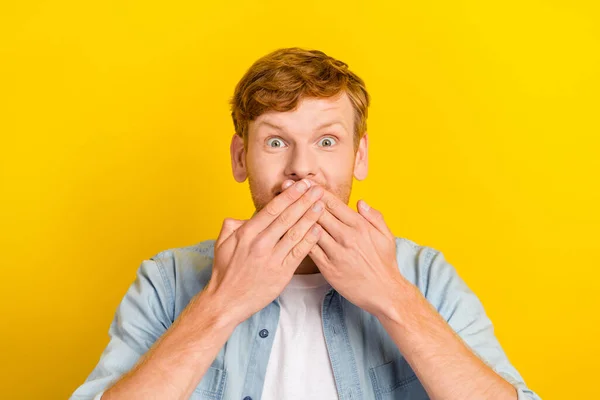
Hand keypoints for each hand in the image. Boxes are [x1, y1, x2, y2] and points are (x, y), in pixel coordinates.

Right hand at [204, 179, 324, 324]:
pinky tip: (318, 229)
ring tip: (322, 204)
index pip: (272, 209)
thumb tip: (244, 216)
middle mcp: (260, 243)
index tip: (301, 185)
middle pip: (286, 217)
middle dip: (304, 200)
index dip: (289, 195)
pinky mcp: (281, 273)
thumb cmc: (225, 272)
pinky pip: (298, 253)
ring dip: (310, 217)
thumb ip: (232, 225)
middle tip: (317, 188)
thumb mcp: (221, 244)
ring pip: (295, 233)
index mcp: (246, 233)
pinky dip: (309, 240)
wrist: (226, 301)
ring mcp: (271, 258)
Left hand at [292, 184, 404, 317]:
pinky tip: (286, 232)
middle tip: (286, 185)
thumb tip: (360, 202)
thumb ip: (374, 216)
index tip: (305, 181)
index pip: (334, 203)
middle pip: (319, 212)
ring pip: (311, 229)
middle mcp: (347, 236)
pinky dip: (298, 240)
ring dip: (296, 216)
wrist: (384, 293)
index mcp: (360, 225)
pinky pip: (310, 250)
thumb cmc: (384, 263)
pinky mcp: (328, 268)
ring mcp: (336, 253)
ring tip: (281, 204)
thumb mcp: (386, 236)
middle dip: (301, 197)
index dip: (317, 191)